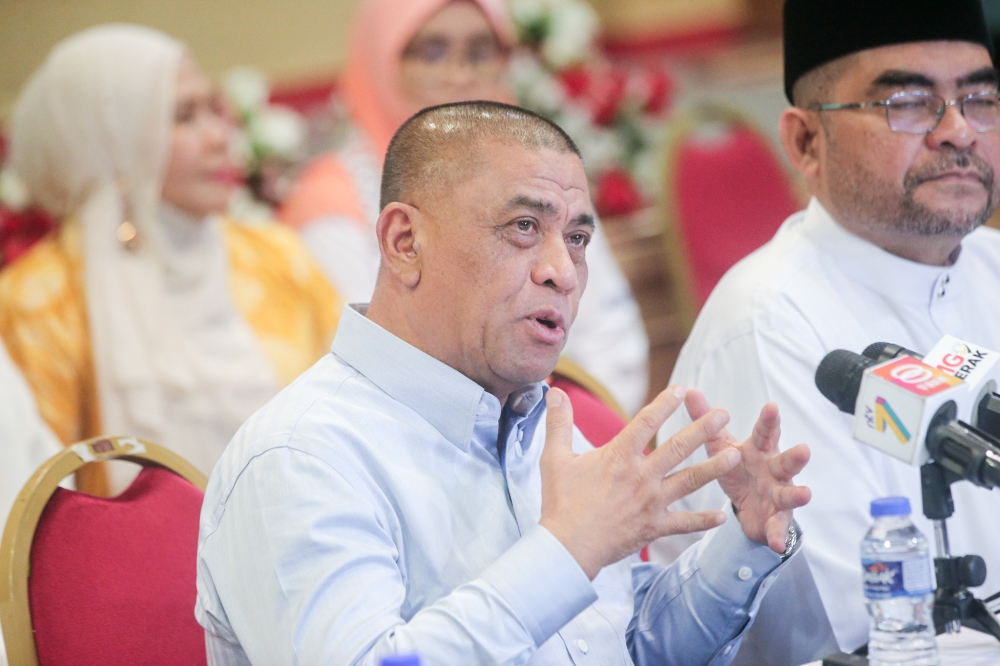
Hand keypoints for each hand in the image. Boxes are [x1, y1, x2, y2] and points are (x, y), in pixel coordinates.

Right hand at [539, 385, 742, 578]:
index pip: (646, 422)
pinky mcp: (654, 527)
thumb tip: (554, 391)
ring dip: (714, 467)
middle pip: (678, 447)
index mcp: (618, 456)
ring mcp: (651, 502)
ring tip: (736, 455)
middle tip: (723, 415)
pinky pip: (684, 523)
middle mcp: (641, 476)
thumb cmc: (560, 502)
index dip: (665, 403)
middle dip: (703, 429)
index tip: (681, 390)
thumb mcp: (555, 458)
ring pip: (690, 481)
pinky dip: (704, 521)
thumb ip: (558, 422)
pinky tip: (723, 516)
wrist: (567, 546)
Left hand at [685, 390, 811, 553]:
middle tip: (803, 450)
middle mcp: (775, 471)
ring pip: (790, 494)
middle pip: (786, 461)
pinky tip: (778, 543)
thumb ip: (707, 421)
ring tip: (805, 493)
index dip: (769, 420)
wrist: (748, 506)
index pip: (765, 432)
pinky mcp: (776, 520)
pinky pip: (777, 529)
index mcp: (760, 450)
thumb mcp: (721, 445)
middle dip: (795, 456)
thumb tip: (689, 390)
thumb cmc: (738, 467)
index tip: (771, 407)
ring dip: (797, 494)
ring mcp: (779, 496)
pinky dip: (778, 536)